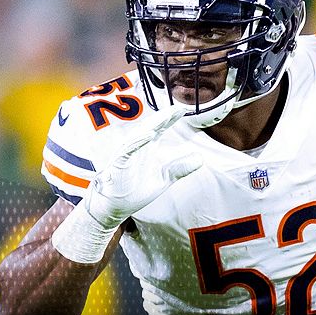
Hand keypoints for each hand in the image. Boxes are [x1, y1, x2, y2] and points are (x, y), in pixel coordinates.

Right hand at [83, 106, 202, 228]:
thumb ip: (181, 168)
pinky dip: (138, 141)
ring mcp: (127, 154)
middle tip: (178, 108)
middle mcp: (137, 147)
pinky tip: (150, 135)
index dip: (171, 119)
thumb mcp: (164, 178)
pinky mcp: (119, 163)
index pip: (160, 129)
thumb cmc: (134, 190)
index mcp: (147, 147)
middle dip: (164, 117)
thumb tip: (200, 159)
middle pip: (151, 126)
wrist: (115, 206)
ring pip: (140, 134)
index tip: (183, 110)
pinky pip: (128, 149)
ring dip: (152, 125)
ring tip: (166, 116)